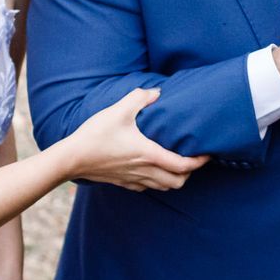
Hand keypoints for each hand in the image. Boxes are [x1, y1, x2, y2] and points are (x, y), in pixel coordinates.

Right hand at [61, 87, 209, 190]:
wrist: (71, 158)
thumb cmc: (95, 135)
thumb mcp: (118, 110)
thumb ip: (139, 97)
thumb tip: (156, 92)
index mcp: (149, 154)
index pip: (184, 165)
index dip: (200, 162)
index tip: (208, 154)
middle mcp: (145, 171)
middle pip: (178, 182)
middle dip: (189, 173)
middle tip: (192, 159)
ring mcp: (133, 179)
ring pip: (163, 187)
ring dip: (174, 178)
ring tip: (176, 164)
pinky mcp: (123, 183)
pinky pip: (147, 187)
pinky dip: (156, 181)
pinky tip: (152, 168)